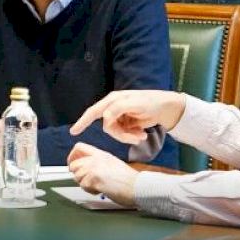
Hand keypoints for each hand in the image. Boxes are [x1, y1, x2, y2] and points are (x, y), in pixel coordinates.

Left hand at [67, 143, 136, 207]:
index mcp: (101, 154)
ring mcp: (94, 167)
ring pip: (77, 176)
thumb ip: (97, 164)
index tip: (72, 164)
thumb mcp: (112, 164)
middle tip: (88, 181)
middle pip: (73, 164)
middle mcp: (96, 158)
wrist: (138, 186)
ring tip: (99, 186)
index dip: (72, 156)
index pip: (79, 147)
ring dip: (85, 184)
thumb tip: (83, 169)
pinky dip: (91, 191)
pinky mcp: (94, 178)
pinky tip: (101, 190)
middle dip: (78, 175)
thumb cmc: (129, 180)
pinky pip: (84, 186)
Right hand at [69, 90, 185, 143]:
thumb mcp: (135, 103)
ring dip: (128, 137)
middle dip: (120, 135)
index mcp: (112, 100)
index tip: (73, 132)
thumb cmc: (151, 102)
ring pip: (116, 133)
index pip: (94, 112)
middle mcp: (113, 108)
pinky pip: (123, 135)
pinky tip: (142, 134)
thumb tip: (105, 118)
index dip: (82, 122)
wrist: (166, 108)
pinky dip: (132, 137)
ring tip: (141, 136)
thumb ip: (117, 109)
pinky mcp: (126, 124)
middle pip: (108, 127)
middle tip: (135, 138)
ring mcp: (120, 117)